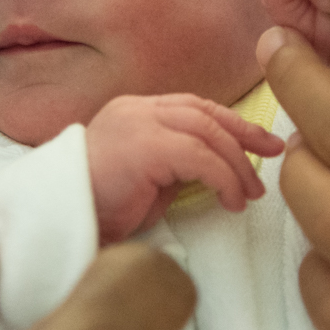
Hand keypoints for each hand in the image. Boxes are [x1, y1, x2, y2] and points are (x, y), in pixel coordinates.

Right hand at [87, 94, 282, 243]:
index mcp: (135, 111)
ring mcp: (137, 122)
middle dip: (245, 136)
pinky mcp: (142, 145)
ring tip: (249, 193)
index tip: (262, 143)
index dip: (233, 124)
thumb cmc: (100, 208)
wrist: (57, 221)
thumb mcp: (147, 179)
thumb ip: (177, 164)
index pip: (195, 108)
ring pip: (206, 131)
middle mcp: (136, 109)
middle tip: (272, 159)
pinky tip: (230, 200)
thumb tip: (217, 171)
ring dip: (236, 164)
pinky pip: (199, 156)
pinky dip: (223, 178)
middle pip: (205, 113)